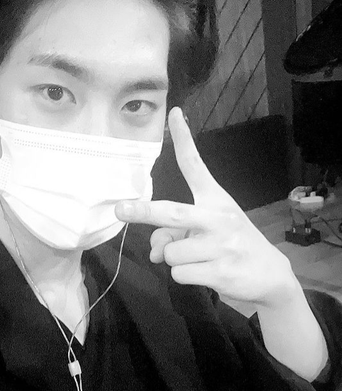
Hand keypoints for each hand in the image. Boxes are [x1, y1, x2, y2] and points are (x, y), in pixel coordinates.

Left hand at [115, 107, 295, 308]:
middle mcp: (218, 218)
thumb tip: (155, 252)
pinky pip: (179, 274)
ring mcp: (220, 246)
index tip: (174, 113)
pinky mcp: (220, 272)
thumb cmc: (232, 246)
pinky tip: (205, 273)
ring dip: (176, 261)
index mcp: (216, 200)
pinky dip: (185, 277)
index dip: (184, 139)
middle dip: (142, 211)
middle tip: (120, 210)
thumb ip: (176, 234)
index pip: (196, 165)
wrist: (270, 275)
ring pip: (171, 253)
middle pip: (171, 213)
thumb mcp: (209, 233)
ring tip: (199, 260)